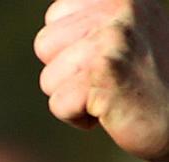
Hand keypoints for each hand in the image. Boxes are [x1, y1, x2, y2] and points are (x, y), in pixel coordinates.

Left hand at [34, 0, 168, 161]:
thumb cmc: (149, 83)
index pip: (55, 15)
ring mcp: (112, 41)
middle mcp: (120, 8)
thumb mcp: (125, 33)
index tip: (105, 58)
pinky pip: (58, 104)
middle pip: (45, 45)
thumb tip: (54, 16)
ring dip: (73, 96)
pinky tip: (110, 111)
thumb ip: (91, 21)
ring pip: (48, 78)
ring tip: (111, 93)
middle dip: (65, 72)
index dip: (68, 47)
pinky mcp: (105, 76)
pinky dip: (77, 118)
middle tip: (107, 79)